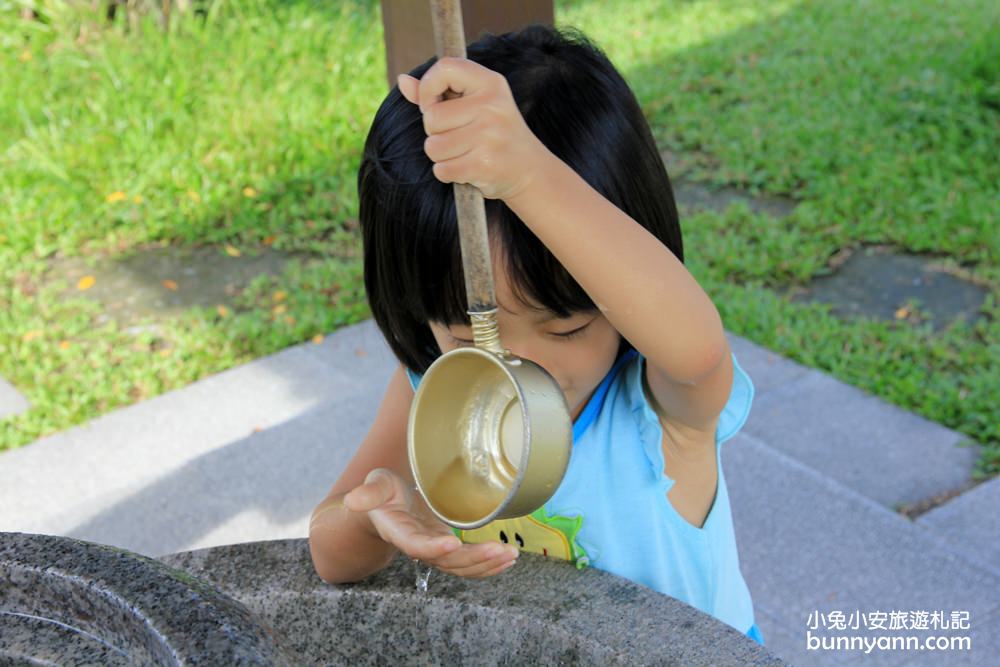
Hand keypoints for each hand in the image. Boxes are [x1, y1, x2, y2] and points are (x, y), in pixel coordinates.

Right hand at [344, 468, 518, 577]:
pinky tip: (507, 559)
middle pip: (446, 562)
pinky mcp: (447, 549)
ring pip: (460, 567)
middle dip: (473, 559)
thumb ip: (369, 493)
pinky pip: (468, 564)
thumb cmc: (380, 495)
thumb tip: (354, 500)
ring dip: (486, 564)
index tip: (451, 544)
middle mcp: (419, 546)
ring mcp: (435, 550)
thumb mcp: (374, 486)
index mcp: (399, 532)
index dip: (432, 547)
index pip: (415, 545)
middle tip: (498, 551)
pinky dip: (488, 565)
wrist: (385, 508)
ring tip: (510, 555)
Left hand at [397, 57, 551, 200]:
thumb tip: (402, 81)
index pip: (445, 68)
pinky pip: (442, 169)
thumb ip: (439, 93)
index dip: (428, 87)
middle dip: (435, 132)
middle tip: (458, 136)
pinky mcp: (484, 165)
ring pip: (433, 146)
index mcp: (490, 83)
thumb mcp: (475, 104)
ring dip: (441, 156)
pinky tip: (466, 168)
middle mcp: (492, 106)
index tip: (433, 105)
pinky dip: (448, 173)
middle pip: (432, 118)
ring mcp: (489, 136)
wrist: (529, 170)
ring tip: (463, 153)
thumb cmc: (495, 133)